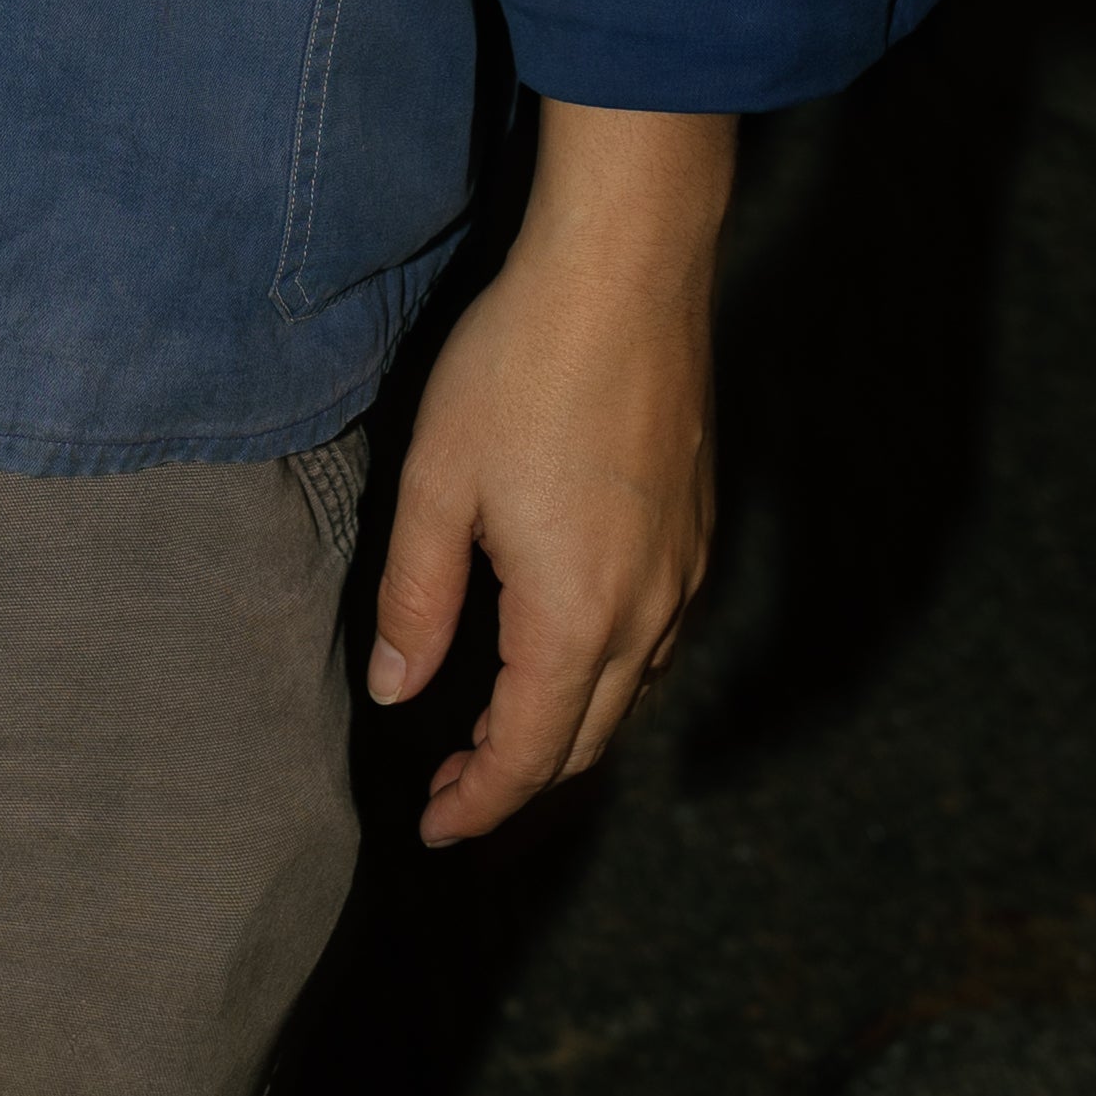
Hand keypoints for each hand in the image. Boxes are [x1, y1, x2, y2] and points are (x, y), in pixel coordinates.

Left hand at [364, 98, 733, 844]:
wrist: (628, 267)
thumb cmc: (520, 366)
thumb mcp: (438, 480)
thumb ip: (417, 597)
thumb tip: (398, 692)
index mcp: (575, 617)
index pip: (526, 755)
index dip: (476, 804)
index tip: (431, 828)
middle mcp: (647, 612)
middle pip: (585, 738)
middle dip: (516, 778)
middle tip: (449, 787)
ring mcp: (684, 570)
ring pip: (628, 691)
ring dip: (563, 725)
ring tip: (495, 725)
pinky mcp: (697, 526)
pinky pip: (655, 636)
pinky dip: (604, 670)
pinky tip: (562, 642)